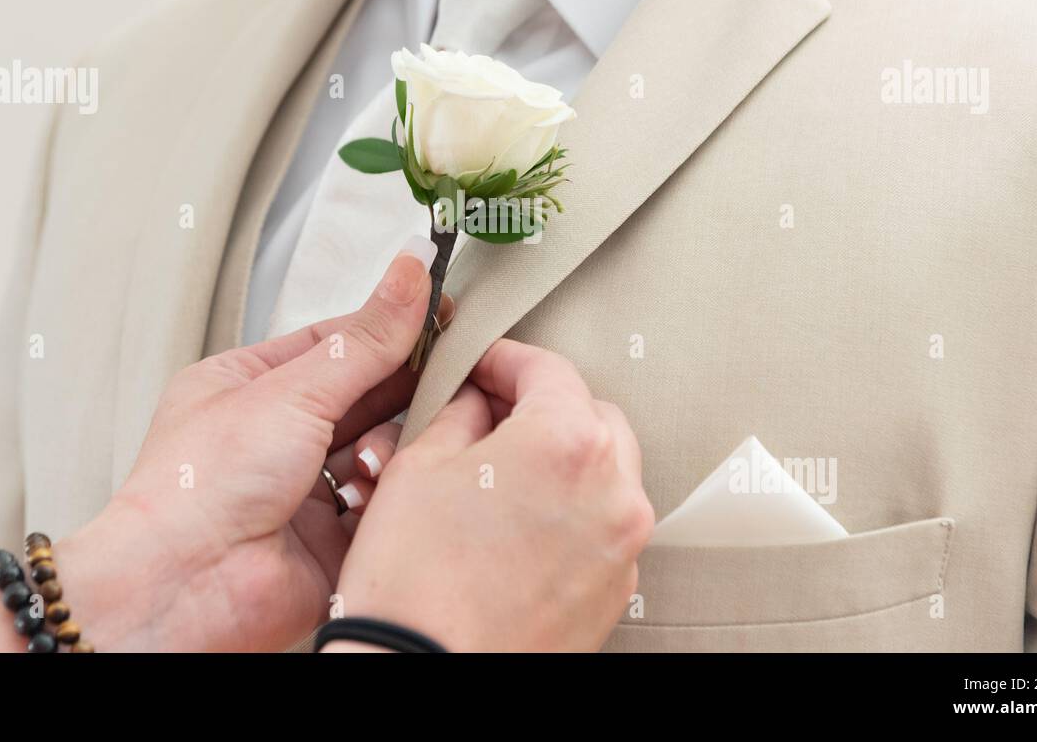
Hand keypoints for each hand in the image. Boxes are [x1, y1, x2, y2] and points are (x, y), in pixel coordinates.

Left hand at [61, 238, 448, 651]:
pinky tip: (373, 491)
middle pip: (363, 394)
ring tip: (378, 454)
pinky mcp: (329, 539)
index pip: (334, 341)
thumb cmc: (200, 486)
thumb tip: (409, 277)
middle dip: (401, 387)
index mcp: (246, 385)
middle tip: (447, 372)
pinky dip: (382, 494)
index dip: (388, 326)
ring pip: (377, 447)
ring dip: (386, 446)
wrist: (186, 587)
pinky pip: (380, 502)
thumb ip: (365, 339)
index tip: (441, 313)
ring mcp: (302, 489)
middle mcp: (274, 436)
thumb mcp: (292, 390)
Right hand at [329, 339, 652, 651]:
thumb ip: (460, 412)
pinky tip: (518, 526)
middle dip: (541, 406)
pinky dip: (571, 511)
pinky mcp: (617, 591)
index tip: (477, 365)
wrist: (420, 677)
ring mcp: (623, 546)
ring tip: (501, 474)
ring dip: (562, 458)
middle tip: (488, 414)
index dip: (503, 359)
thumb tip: (476, 397)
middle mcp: (615, 489)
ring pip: (605, 472)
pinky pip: (603, 526)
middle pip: (590, 416)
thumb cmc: (413, 579)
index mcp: (568, 442)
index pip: (547, 369)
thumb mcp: (419, 465)